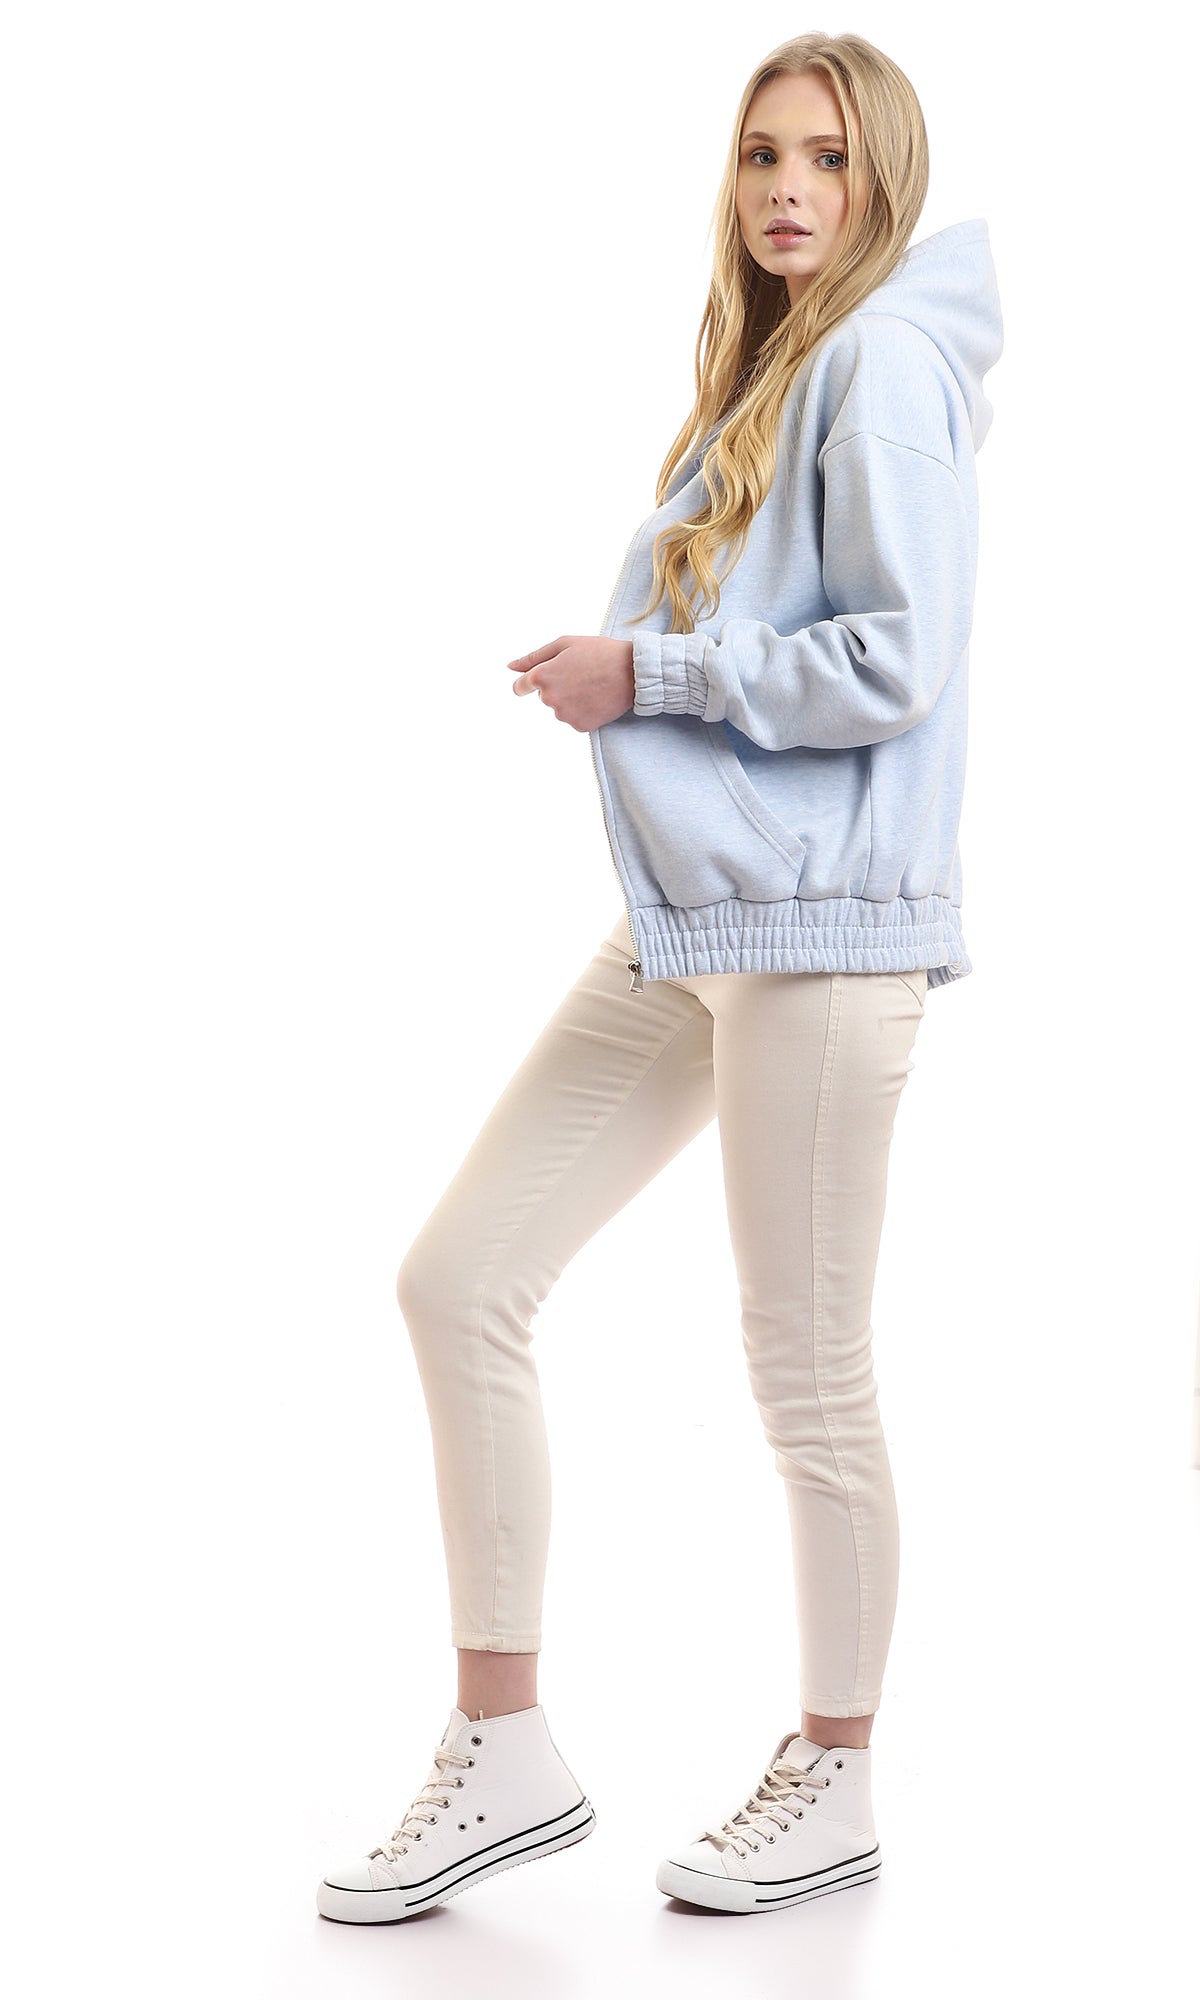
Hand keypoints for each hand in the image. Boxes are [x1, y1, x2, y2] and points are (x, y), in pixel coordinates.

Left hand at [506, 634, 634, 731]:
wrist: (633, 672)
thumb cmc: (600, 652)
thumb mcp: (565, 644)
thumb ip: (534, 657)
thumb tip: (511, 667)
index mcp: (542, 676)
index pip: (520, 687)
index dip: (528, 683)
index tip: (538, 681)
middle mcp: (549, 699)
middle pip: (545, 696)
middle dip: (558, 686)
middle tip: (581, 674)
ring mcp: (564, 715)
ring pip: (560, 708)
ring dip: (571, 699)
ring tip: (592, 685)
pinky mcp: (580, 726)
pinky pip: (575, 719)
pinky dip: (584, 710)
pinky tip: (596, 698)